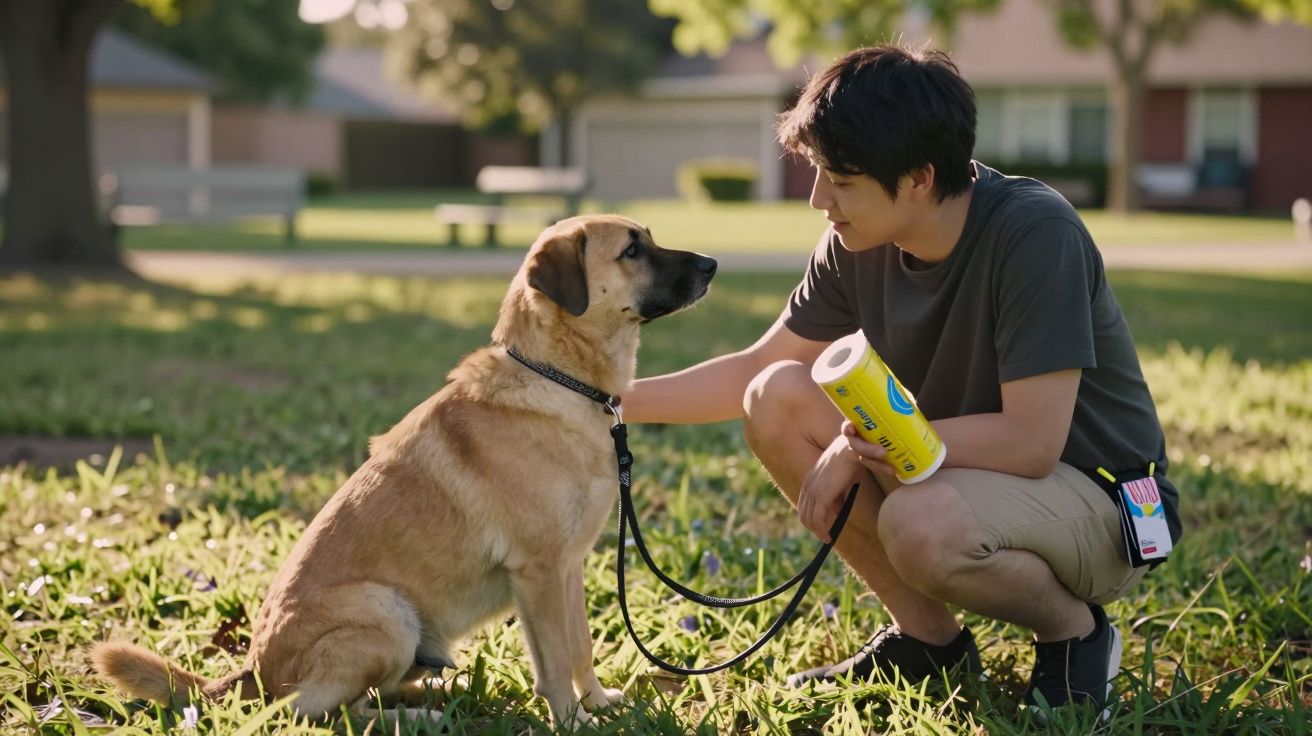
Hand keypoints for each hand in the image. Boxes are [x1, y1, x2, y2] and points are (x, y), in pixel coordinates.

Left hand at [798, 423, 898, 542]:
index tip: (820, 526)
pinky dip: (822, 531)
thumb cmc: (848, 462)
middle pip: (804, 513)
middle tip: (824, 536)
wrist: (849, 450)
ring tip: (827, 538)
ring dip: (817, 531)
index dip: (811, 517)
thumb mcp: (840, 481)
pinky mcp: (821, 497)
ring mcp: (813, 492)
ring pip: (809, 519)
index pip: (804, 504)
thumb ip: (837, 495)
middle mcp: (807, 487)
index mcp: (809, 481)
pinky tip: (828, 537)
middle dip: (813, 527)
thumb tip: (838, 509)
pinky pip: (818, 519)